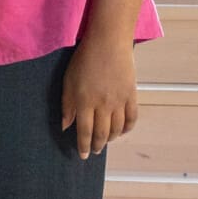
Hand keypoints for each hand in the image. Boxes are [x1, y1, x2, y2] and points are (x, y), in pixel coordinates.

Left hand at [60, 35, 138, 159]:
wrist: (108, 43)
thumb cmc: (83, 60)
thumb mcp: (68, 82)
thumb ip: (67, 106)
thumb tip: (65, 126)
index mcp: (84, 102)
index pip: (84, 131)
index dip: (83, 145)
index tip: (82, 155)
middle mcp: (102, 105)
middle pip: (101, 133)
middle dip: (97, 145)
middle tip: (95, 151)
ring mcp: (119, 101)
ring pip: (117, 128)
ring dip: (112, 138)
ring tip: (107, 142)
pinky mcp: (132, 95)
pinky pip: (132, 117)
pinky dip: (128, 128)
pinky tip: (123, 131)